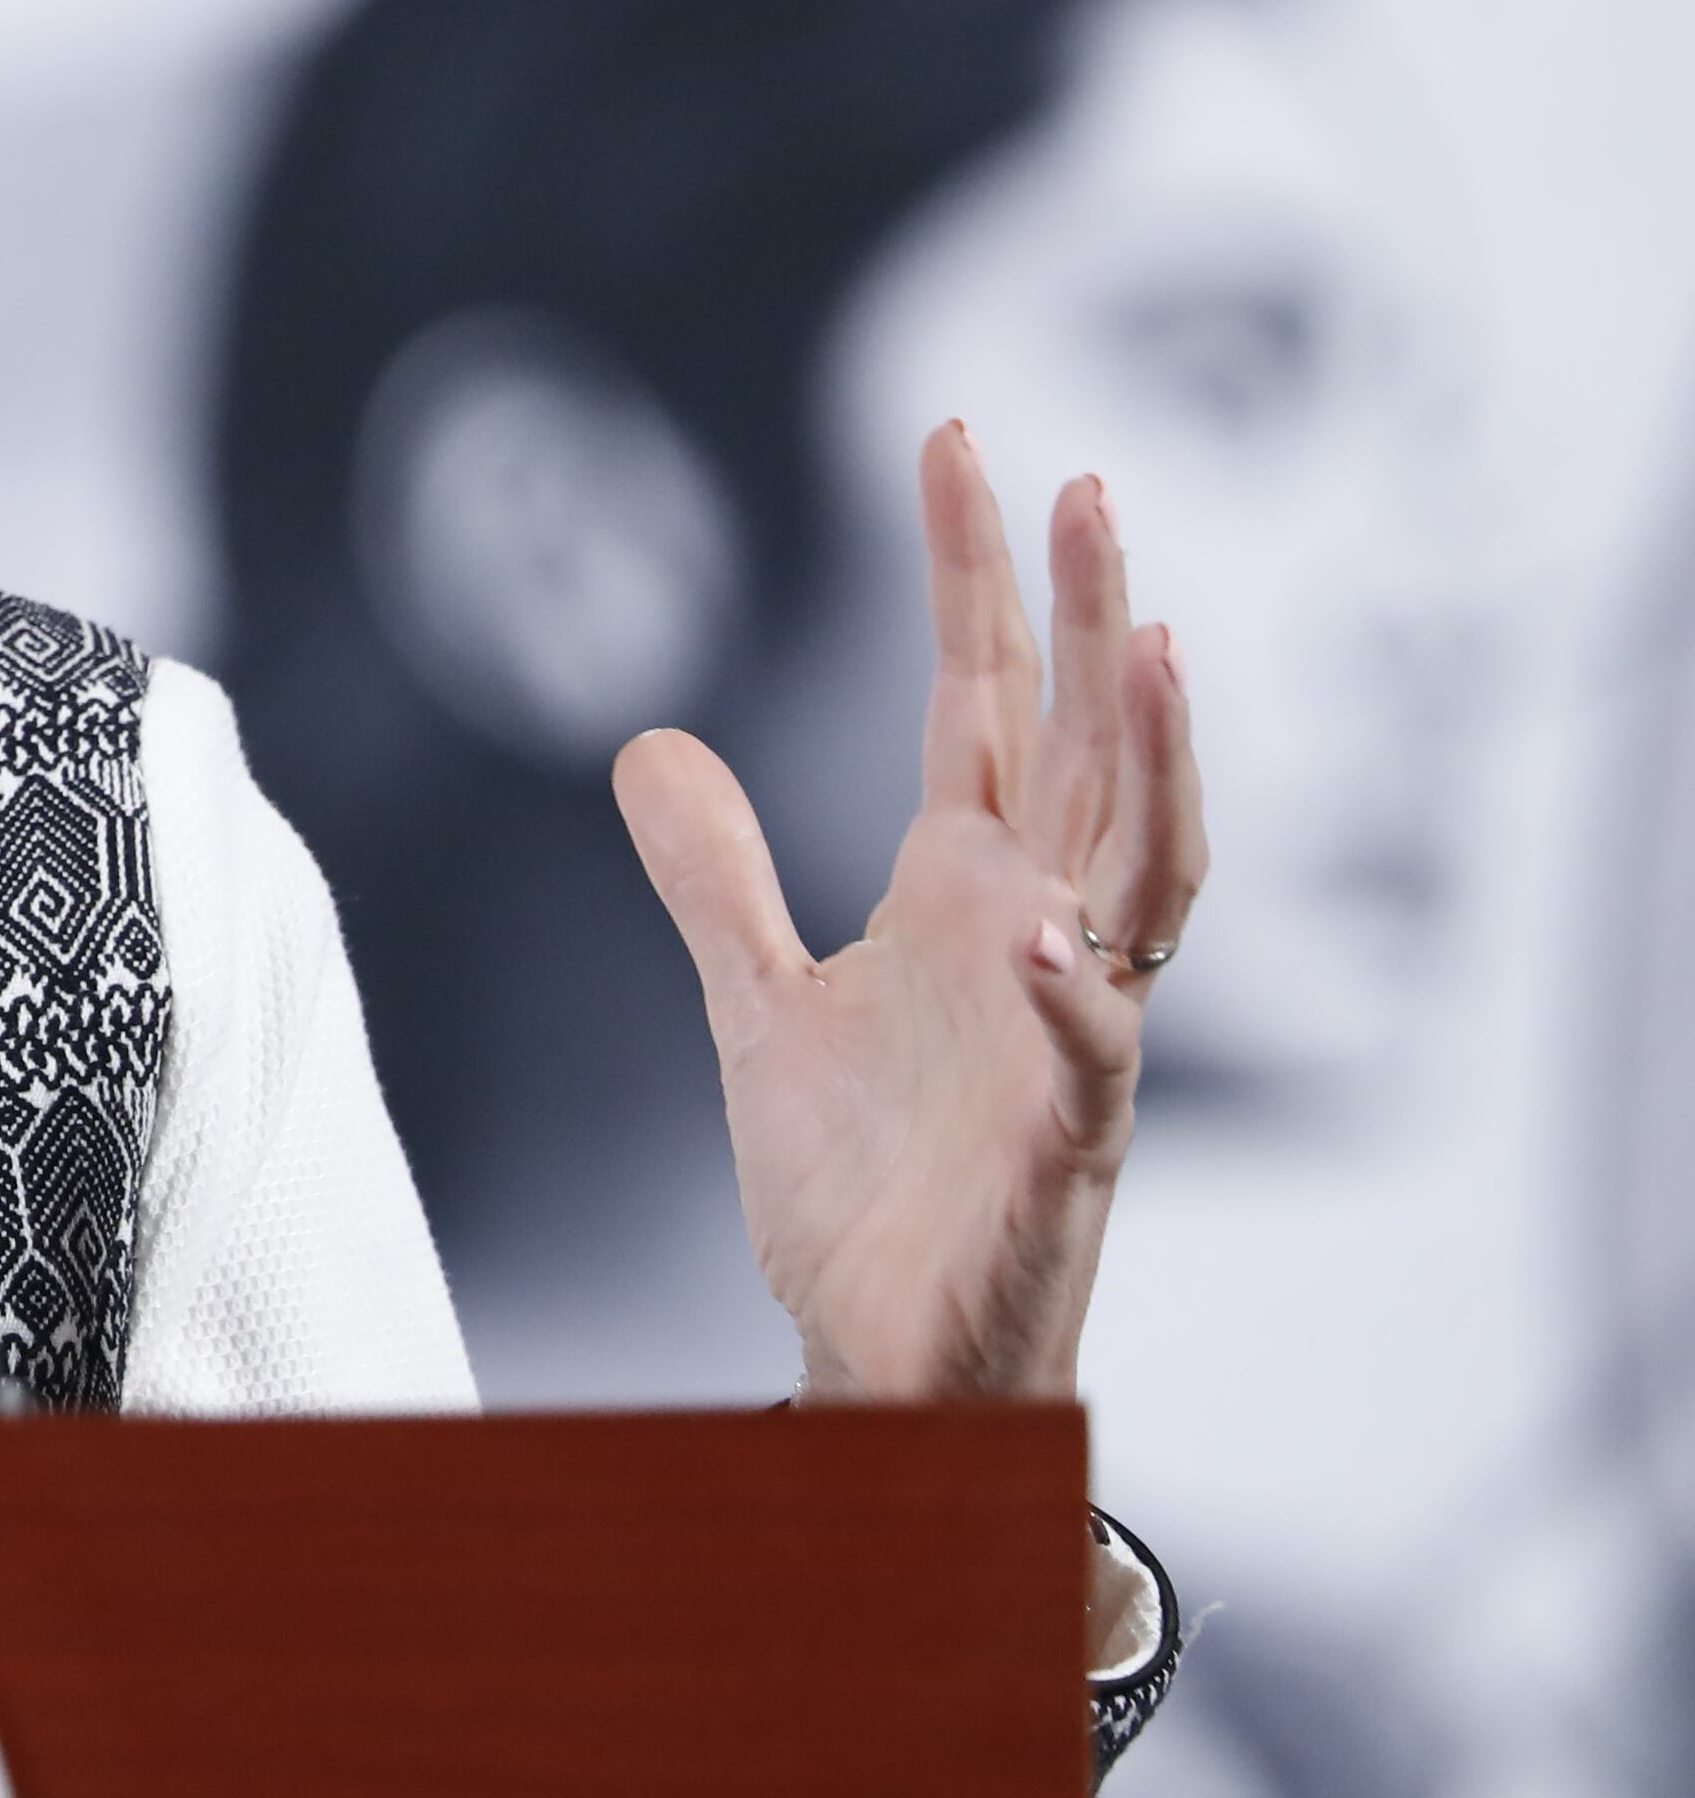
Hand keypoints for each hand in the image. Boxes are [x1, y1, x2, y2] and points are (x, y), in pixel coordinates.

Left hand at [612, 424, 1203, 1401]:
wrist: (880, 1358)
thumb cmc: (860, 1186)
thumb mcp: (754, 1002)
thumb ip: (713, 874)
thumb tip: (647, 743)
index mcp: (965, 889)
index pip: (982, 697)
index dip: (972, 573)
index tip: (952, 439)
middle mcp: (1037, 937)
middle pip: (1082, 748)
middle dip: (1093, 618)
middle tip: (1087, 482)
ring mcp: (1065, 1035)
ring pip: (1144, 870)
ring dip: (1151, 760)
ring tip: (1150, 640)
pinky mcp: (1066, 1147)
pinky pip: (1089, 1052)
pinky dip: (1070, 988)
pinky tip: (1037, 923)